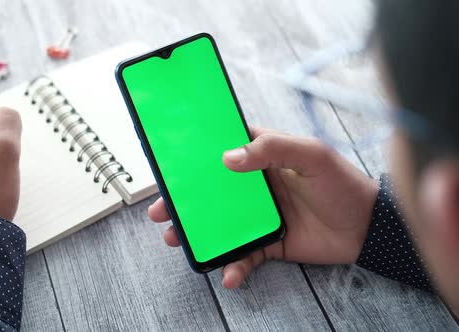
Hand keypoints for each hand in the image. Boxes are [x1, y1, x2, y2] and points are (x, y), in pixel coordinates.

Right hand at [148, 127, 378, 287]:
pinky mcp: (269, 243)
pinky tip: (227, 273)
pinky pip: (244, 255)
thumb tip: (229, 158)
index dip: (195, 155)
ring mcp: (260, 216)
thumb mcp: (312, 156)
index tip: (169, 161)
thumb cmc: (343, 184)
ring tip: (177, 240)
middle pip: (211, 192)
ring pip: (220, 225)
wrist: (369, 228)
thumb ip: (273, 148)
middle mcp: (256, 186)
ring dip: (197, 233)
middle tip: (160, 209)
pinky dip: (233, 265)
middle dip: (183, 201)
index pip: (223, 149)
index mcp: (263, 157)